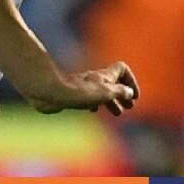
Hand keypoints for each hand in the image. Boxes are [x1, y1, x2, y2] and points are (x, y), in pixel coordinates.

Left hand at [24, 60, 138, 115]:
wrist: (50, 94)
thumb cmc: (78, 93)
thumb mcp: (105, 93)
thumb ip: (119, 92)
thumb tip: (129, 93)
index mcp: (103, 76)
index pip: (122, 69)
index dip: (130, 81)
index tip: (133, 96)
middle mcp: (94, 79)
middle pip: (113, 82)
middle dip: (122, 94)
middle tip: (129, 107)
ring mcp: (82, 86)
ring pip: (101, 91)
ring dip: (111, 101)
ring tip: (117, 113)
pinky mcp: (71, 94)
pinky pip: (87, 97)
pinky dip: (94, 104)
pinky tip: (92, 111)